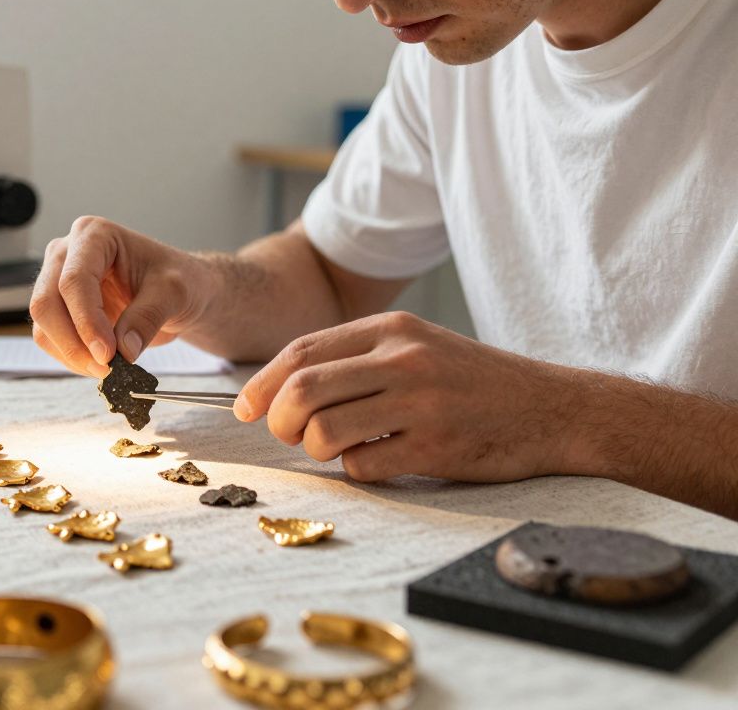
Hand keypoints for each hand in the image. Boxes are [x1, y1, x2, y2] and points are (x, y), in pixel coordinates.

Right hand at [31, 216, 209, 376]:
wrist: (176, 293)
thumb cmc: (176, 280)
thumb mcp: (174, 293)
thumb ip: (147, 317)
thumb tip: (123, 350)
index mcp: (94, 235)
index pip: (75, 280)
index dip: (87, 320)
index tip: (108, 354)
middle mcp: (66, 254)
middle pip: (46, 303)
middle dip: (73, 342)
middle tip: (106, 368)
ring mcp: (56, 281)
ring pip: (43, 325)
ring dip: (72, 355)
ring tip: (109, 369)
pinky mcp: (58, 310)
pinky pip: (50, 340)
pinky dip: (71, 359)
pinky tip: (100, 364)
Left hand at [234, 311, 576, 482]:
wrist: (553, 409)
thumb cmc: (472, 382)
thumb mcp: (416, 347)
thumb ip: (355, 360)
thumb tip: (280, 391)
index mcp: (391, 329)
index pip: (301, 351)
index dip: (262, 383)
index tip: (246, 407)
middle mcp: (403, 359)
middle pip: (303, 390)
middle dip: (280, 421)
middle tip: (289, 435)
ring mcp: (420, 403)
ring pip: (324, 432)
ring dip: (317, 450)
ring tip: (340, 449)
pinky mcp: (435, 447)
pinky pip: (362, 467)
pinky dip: (357, 471)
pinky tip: (381, 460)